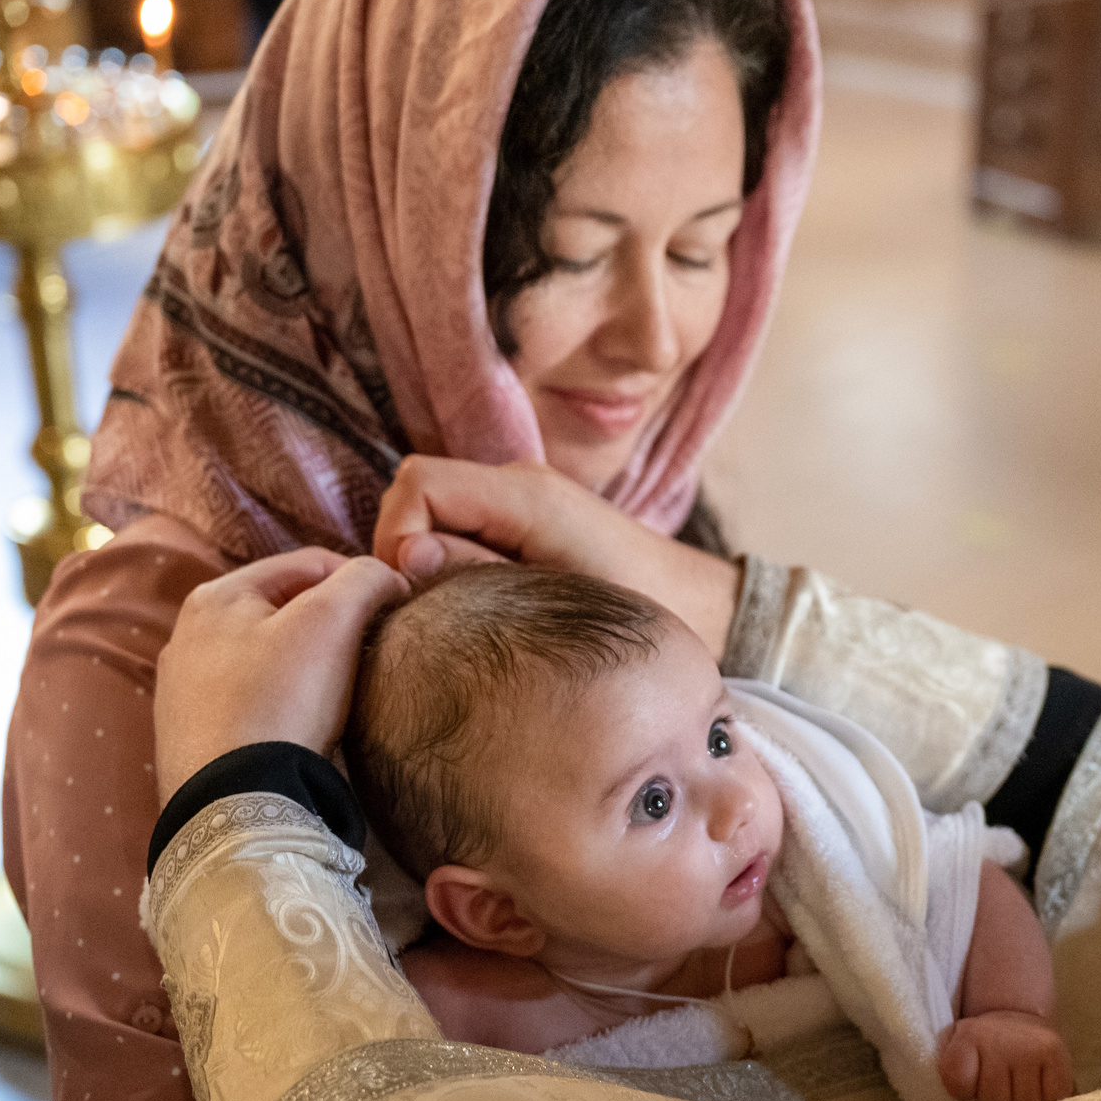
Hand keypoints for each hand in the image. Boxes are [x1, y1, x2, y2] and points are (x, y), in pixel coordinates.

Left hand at [152, 549, 407, 803]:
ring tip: (342, 694)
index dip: (361, 580)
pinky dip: (281, 705)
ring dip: (306, 666)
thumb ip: (364, 580)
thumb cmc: (281, 702)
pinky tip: (302, 728)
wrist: (234, 806)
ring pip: (265, 658)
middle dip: (331, 625)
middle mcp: (187, 636)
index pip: (308, 564)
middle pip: (283, 610)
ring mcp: (183, 691)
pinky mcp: (190, 737)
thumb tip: (388, 576)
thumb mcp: (331, 622)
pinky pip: (250, 702)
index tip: (397, 610)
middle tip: (372, 653)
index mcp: (216, 595)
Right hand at [371, 458, 740, 657]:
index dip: (396, 536)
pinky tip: (479, 612)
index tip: (412, 596)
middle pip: (418, 497)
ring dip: (429, 565)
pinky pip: (461, 533)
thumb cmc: (641, 610)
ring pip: (434, 518)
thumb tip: (407, 559)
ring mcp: (520, 503)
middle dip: (407, 554)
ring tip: (457, 616)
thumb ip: (477, 573)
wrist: (703, 612)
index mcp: (525, 494)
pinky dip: (452, 568)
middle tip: (429, 614)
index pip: (419, 484)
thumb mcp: (554, 601)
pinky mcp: (525, 526)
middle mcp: (517, 485)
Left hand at [938, 1010, 1075, 1100]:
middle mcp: (1003, 1041)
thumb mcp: (954, 1046)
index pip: (959, 1084)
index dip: (964, 1090)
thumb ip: (949, 1071)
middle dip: (994, 1099)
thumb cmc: (982, 1043)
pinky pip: (1053, 1100)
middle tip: (998, 1080)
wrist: (1018, 1018)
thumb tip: (961, 1098)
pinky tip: (1039, 1086)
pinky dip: (1046, 1100)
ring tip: (1017, 1082)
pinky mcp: (1060, 1058)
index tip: (970, 1078)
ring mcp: (1034, 1049)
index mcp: (970, 1036)